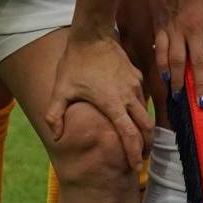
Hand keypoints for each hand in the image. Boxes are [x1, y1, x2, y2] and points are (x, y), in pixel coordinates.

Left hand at [47, 35, 153, 170]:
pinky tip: (132, 116)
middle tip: (141, 158)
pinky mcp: (137, 76)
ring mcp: (135, 85)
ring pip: (146, 112)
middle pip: (146, 127)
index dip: (134, 153)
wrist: (92, 34)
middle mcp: (129, 96)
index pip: (129, 135)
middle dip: (146, 145)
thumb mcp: (60, 90)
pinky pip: (142, 98)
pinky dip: (141, 111)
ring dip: (144, 129)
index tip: (135, 167)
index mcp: (112, 104)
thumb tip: (55, 137)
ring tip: (139, 141)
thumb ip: (55, 115)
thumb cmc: (75, 63)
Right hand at [151, 0, 202, 107]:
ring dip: (178, 80)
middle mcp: (192, 29)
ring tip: (180, 97)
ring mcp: (174, 30)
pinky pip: (159, 50)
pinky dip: (161, 65)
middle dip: (200, 84)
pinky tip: (164, 78)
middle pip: (197, 62)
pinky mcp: (159, 28)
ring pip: (175, 60)